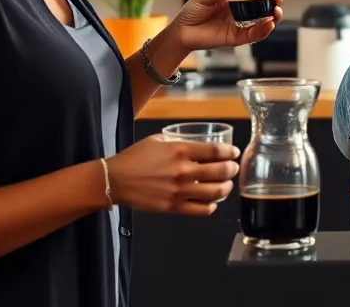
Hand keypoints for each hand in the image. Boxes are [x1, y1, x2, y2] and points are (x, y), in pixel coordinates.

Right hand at [105, 135, 240, 216]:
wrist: (115, 180)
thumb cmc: (134, 158)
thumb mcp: (157, 139)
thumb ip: (177, 141)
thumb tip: (191, 142)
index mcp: (180, 150)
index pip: (215, 151)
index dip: (229, 152)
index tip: (234, 152)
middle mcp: (183, 171)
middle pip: (221, 171)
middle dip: (232, 170)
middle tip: (233, 168)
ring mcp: (179, 191)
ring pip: (216, 192)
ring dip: (226, 188)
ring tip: (226, 185)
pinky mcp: (174, 207)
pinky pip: (201, 210)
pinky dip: (211, 206)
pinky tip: (211, 201)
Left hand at [172, 0, 283, 51]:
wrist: (182, 31)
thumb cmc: (191, 12)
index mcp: (234, 2)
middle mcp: (239, 14)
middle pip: (263, 10)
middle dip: (274, 6)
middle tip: (278, 1)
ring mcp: (239, 26)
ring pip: (262, 24)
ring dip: (273, 19)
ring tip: (276, 13)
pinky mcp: (236, 38)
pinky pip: (253, 36)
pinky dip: (263, 31)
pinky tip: (268, 25)